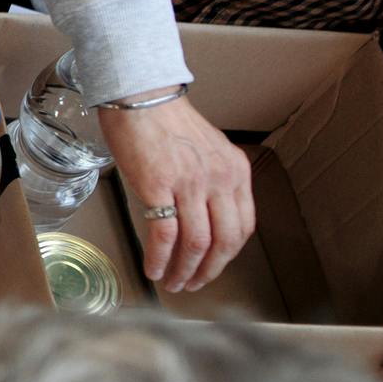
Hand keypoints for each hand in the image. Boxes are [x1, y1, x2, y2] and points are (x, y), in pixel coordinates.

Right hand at [101, 95, 254, 292]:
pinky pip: (163, 233)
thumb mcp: (205, 151)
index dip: (227, 256)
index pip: (242, 227)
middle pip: (223, 241)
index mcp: (235, 171)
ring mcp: (190, 183)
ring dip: (183, 270)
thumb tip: (200, 217)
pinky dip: (159, 258)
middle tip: (192, 285)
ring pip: (196, 242)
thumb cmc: (165, 121)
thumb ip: (211, 182)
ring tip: (172, 282)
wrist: (140, 96)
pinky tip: (153, 269)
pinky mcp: (158, 186)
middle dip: (208, 271)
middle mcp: (219, 179)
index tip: (212, 269)